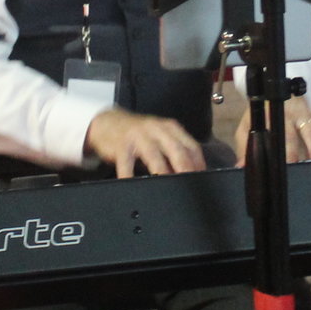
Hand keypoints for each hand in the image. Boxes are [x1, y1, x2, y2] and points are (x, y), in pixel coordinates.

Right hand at [86, 107, 205, 177]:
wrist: (108, 122)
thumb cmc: (139, 134)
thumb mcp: (160, 137)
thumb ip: (175, 152)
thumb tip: (190, 174)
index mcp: (170, 128)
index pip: (191, 146)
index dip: (198, 164)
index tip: (201, 179)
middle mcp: (156, 129)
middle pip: (175, 149)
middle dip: (185, 168)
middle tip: (190, 185)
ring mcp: (138, 136)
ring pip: (153, 155)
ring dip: (161, 172)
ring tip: (166, 187)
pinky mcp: (121, 145)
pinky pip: (126, 163)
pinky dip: (129, 176)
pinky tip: (132, 185)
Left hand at [233, 96, 310, 163]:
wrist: (276, 90)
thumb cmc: (261, 114)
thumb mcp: (247, 126)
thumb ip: (244, 146)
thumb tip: (241, 167)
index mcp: (270, 117)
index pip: (274, 136)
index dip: (277, 152)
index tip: (277, 167)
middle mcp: (289, 116)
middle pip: (294, 136)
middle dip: (297, 155)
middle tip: (298, 171)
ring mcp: (305, 117)